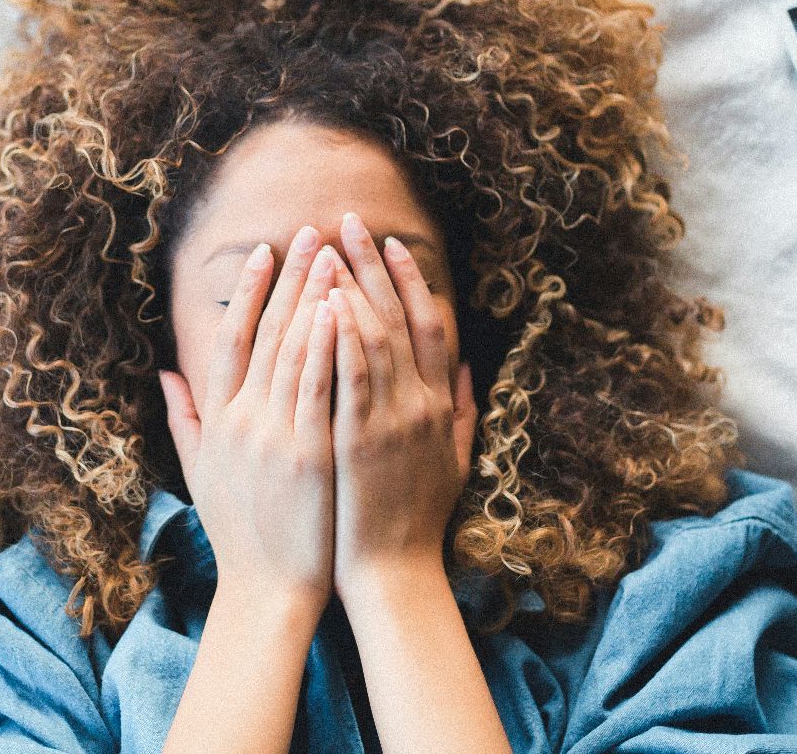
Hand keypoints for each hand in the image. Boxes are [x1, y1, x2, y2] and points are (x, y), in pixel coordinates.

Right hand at [159, 226, 340, 607]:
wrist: (267, 589)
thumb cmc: (241, 532)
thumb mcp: (201, 471)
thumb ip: (184, 418)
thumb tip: (165, 373)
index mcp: (219, 420)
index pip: (231, 339)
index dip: (248, 292)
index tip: (265, 251)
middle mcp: (242, 420)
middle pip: (266, 333)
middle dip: (290, 278)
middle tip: (310, 232)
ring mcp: (273, 435)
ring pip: (293, 351)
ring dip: (312, 297)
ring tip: (332, 253)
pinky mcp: (307, 453)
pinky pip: (317, 387)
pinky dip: (325, 345)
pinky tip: (339, 308)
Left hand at [324, 212, 474, 594]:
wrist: (395, 574)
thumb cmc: (416, 520)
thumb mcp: (455, 459)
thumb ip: (464, 409)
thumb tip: (470, 366)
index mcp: (440, 404)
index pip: (429, 325)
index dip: (409, 280)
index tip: (390, 242)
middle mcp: (421, 404)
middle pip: (398, 317)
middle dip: (371, 265)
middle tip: (347, 222)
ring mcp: (393, 421)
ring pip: (374, 338)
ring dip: (350, 287)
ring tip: (327, 247)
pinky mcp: (361, 442)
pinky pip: (352, 378)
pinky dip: (342, 338)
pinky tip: (327, 303)